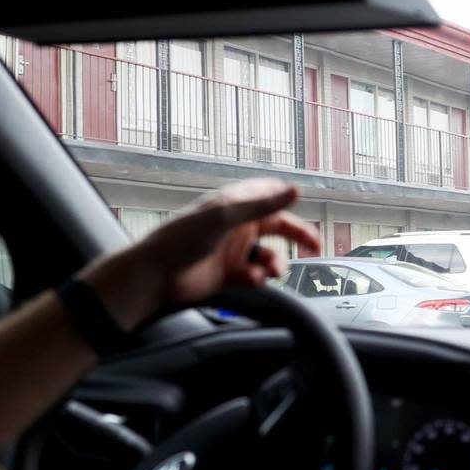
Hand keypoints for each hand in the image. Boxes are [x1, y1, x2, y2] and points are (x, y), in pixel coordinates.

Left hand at [81, 179, 319, 328]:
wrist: (155, 276)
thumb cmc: (182, 238)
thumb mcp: (226, 216)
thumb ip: (263, 204)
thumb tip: (296, 189)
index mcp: (235, 204)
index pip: (269, 194)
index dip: (286, 199)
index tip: (303, 206)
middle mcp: (237, 226)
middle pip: (277, 227)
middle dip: (297, 236)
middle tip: (314, 246)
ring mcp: (234, 251)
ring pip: (270, 255)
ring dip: (275, 263)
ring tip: (271, 270)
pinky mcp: (230, 275)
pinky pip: (256, 276)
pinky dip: (258, 279)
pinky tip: (249, 280)